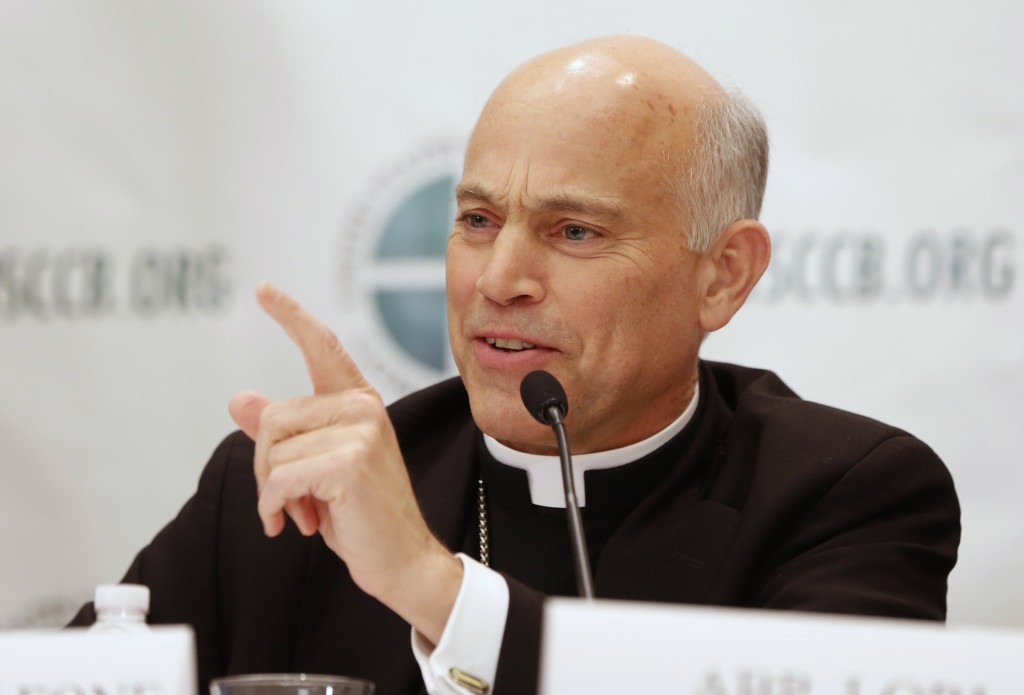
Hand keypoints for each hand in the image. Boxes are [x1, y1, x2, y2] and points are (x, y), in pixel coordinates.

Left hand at [228, 282, 461, 642]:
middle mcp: (363, 407)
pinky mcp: (350, 461)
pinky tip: (299, 524)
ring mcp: (360, 430)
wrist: (402, 559)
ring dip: (275, 493)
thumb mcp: (316, 467)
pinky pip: (280, 478)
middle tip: (289, 500)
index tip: (263, 288)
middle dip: (267, 466)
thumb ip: (281, 431)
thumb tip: (240, 399)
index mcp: (358, 402)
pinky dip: (276, 507)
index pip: (321, 347)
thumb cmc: (363, 513)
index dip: (290, 315)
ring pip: (273, 450)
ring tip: (307, 513)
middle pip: (274, 417)